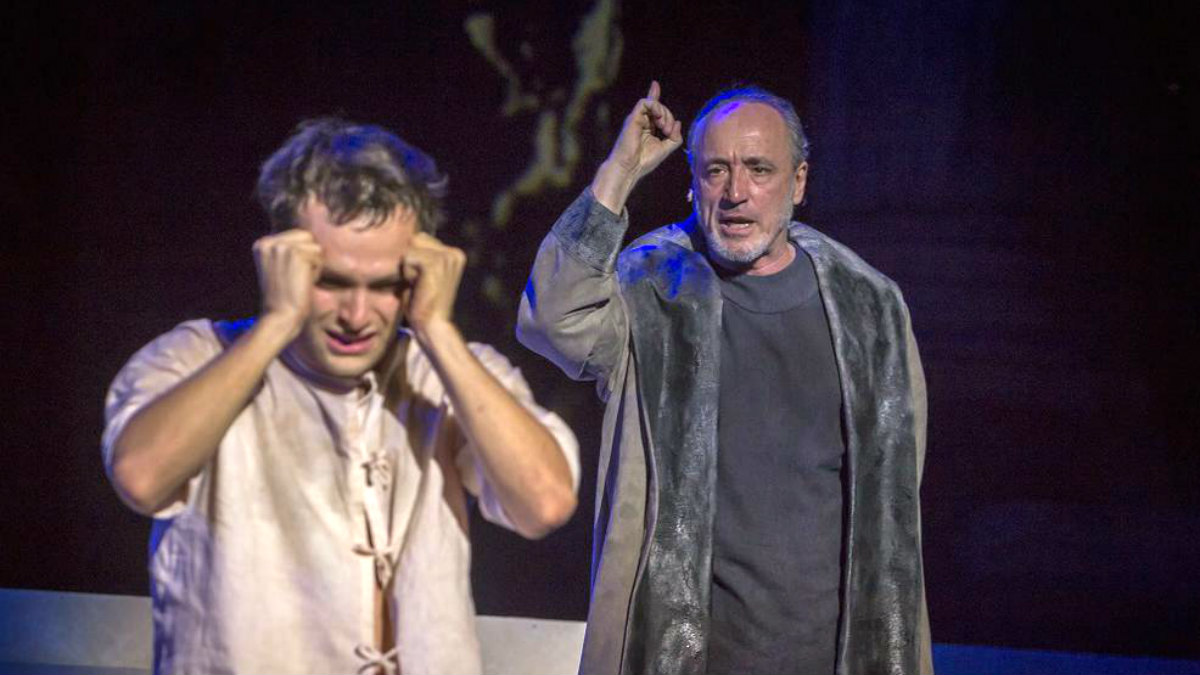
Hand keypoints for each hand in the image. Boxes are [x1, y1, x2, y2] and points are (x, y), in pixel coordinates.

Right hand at [252, 229, 321, 335]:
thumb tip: (311, 236)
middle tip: (295, 278)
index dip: (301, 257)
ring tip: (297, 281)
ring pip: (315, 247)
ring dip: (313, 266)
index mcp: (262, 244)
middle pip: (308, 237)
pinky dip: (316, 273)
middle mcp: (269, 242)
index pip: (298, 236)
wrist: (280, 316)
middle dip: (309, 258)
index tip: (288, 275)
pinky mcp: (297, 254)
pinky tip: (302, 284)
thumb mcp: (279, 267)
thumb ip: (288, 250)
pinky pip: (319, 259)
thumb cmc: (283, 296)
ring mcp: (282, 246)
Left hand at [401, 232, 465, 336]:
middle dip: (411, 260)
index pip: (421, 238)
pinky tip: (418, 287)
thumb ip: (419, 256)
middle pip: (416, 239)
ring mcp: (447, 258)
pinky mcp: (436, 264)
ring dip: (408, 268)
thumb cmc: (423, 303)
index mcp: (455, 254)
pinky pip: (407, 258)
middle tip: (420, 283)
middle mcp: (455, 253)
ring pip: (410, 249)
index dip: (414, 259)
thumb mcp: (422, 275)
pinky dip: (407, 274)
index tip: (423, 280)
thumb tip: (404, 238)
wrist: (432, 325)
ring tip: (419, 285)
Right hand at [591, 80, 682, 211]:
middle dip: (669, 117)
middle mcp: (641, 121)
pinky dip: (656, 107)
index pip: (651, 108)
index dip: (654, 95)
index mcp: (647, 128)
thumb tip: (677, 122)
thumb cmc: (643, 161)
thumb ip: (674, 137)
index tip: (655, 84)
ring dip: (664, 113)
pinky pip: (645, 103)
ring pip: (653, 103)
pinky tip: (660, 120)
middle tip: (669, 132)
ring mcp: (636, 119)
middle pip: (659, 108)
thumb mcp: (665, 148)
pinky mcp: (633, 118)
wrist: (629, 168)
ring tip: (664, 128)